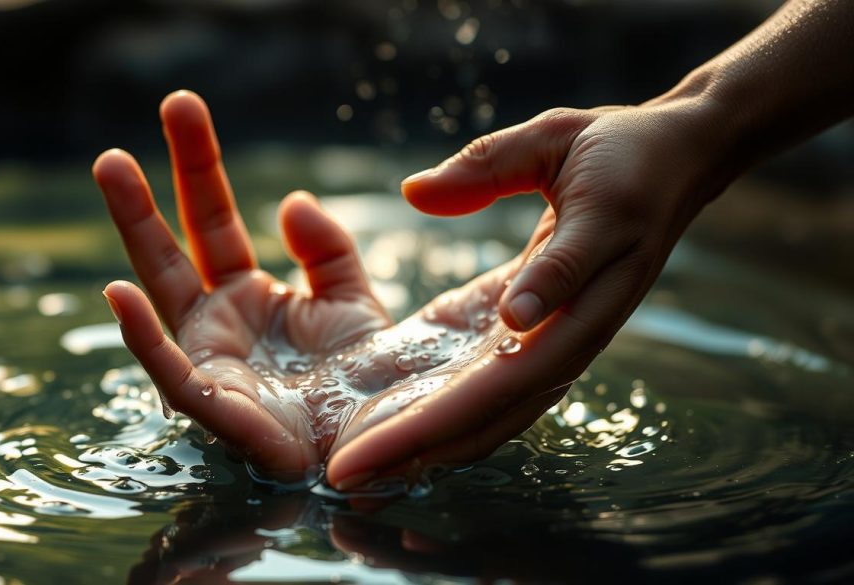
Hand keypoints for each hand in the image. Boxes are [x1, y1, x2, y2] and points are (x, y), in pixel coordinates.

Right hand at [93, 91, 567, 489]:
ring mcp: (206, 360)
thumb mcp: (349, 301)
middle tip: (133, 129)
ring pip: (158, 291)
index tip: (181, 109)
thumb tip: (291, 200)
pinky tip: (117, 296)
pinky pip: (169, 371)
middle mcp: (216, 322)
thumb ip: (325, 250)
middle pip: (174, 243)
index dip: (197, 164)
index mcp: (247, 294)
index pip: (213, 219)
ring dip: (134, 230)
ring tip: (111, 168)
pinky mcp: (211, 406)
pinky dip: (142, 339)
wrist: (376, 445)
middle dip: (152, 185)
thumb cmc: (356, 381)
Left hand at [395, 97, 729, 446]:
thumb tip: (414, 195)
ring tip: (362, 476)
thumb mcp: (557, 139)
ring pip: (501, 414)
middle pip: (506, 395)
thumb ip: (488, 169)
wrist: (678, 170)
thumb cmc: (619, 149)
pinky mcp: (549, 346)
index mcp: (594, 259)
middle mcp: (583, 321)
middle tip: (351, 470)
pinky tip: (401, 450)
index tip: (415, 410)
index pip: (539, 322)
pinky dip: (451, 431)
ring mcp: (568, 342)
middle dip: (426, 438)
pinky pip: (501, 400)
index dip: (469, 379)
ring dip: (432, 450)